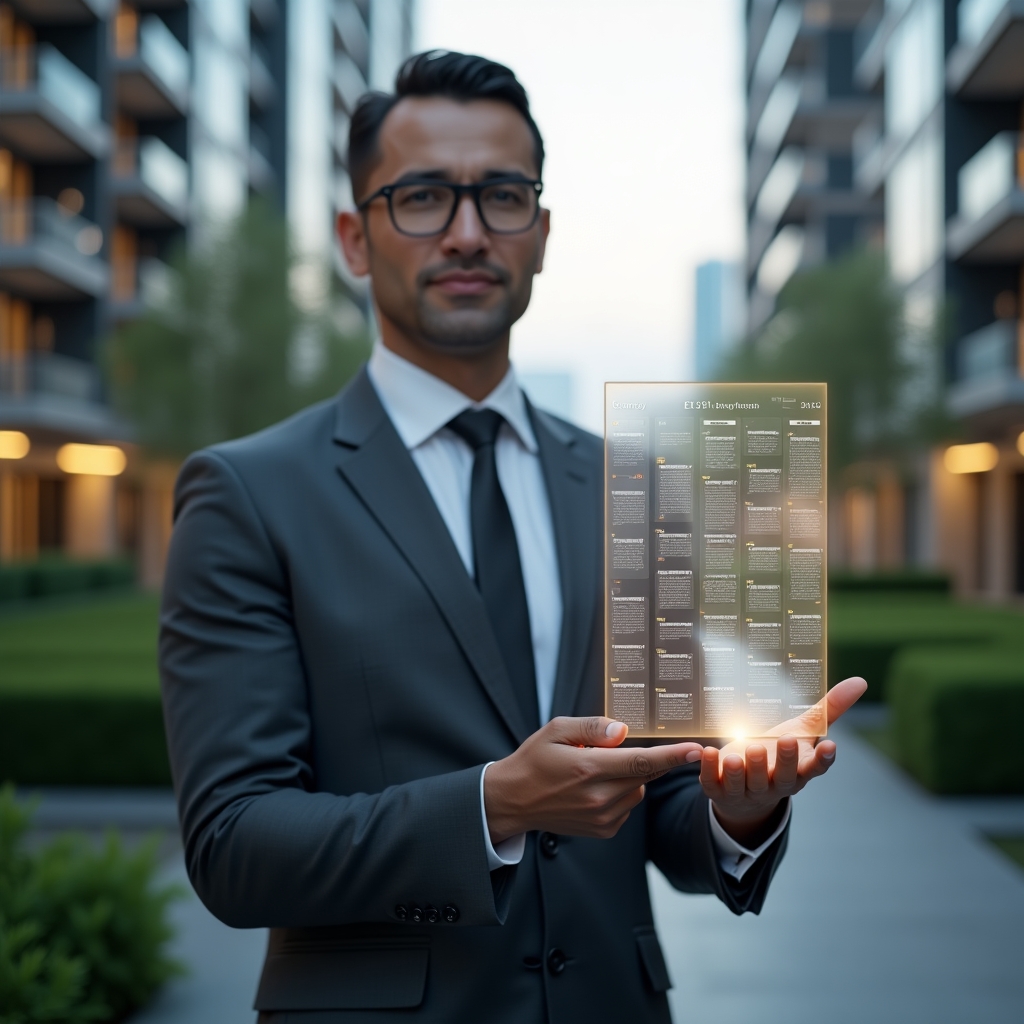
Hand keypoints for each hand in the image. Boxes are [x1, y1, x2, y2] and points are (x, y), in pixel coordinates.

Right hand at [484, 716, 703, 844]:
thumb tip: (624, 732)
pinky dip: (620, 793)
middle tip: (618, 749)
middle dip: (645, 758)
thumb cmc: (534, 760)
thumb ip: (593, 728)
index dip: (673, 756)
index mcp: (588, 768)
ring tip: (596, 770)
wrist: (513, 801)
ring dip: (630, 776)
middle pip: (644, 774)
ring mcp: (602, 818)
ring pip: (638, 790)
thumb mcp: (557, 730)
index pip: (641, 761)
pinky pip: (627, 806)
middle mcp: (598, 797)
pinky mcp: (603, 830)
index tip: (698, 750)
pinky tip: (594, 788)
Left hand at [701, 676, 867, 845]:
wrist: (746, 791)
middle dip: (784, 760)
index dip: (823, 759)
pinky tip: (707, 752)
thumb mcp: (803, 731)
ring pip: (747, 783)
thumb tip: (860, 681)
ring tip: (741, 753)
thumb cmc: (779, 753)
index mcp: (799, 771)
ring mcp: (747, 791)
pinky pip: (714, 783)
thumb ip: (829, 709)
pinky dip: (710, 769)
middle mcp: (775, 784)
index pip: (815, 769)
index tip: (831, 745)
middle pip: (782, 776)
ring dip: (744, 769)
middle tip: (784, 739)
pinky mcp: (720, 791)